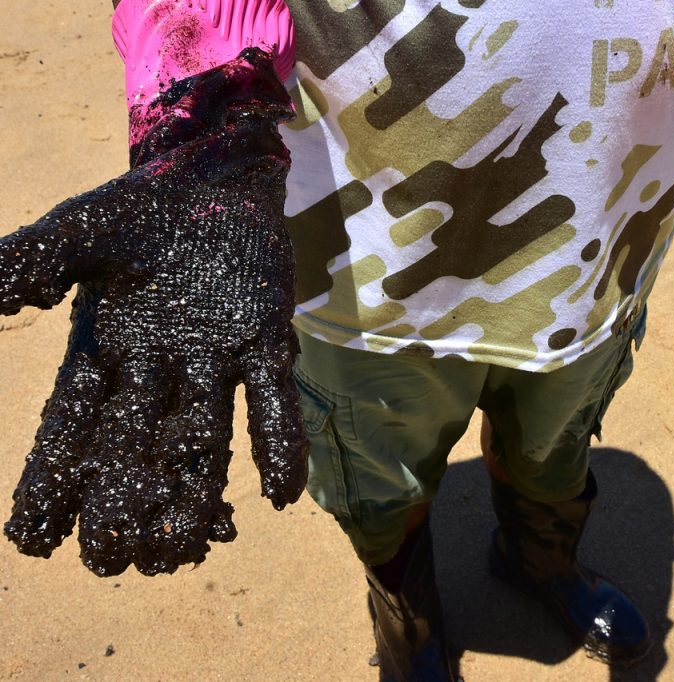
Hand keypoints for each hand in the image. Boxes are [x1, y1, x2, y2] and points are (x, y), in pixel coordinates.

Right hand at [1, 49, 307, 574]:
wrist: (215, 180)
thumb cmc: (142, 209)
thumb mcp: (80, 233)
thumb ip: (32, 261)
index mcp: (106, 353)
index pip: (72, 428)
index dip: (53, 481)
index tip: (34, 540)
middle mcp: (159, 372)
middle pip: (137, 450)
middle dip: (123, 502)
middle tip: (112, 560)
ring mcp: (215, 364)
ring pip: (204, 441)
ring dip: (197, 495)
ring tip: (184, 553)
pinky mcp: (266, 346)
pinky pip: (272, 402)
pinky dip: (277, 444)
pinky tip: (279, 496)